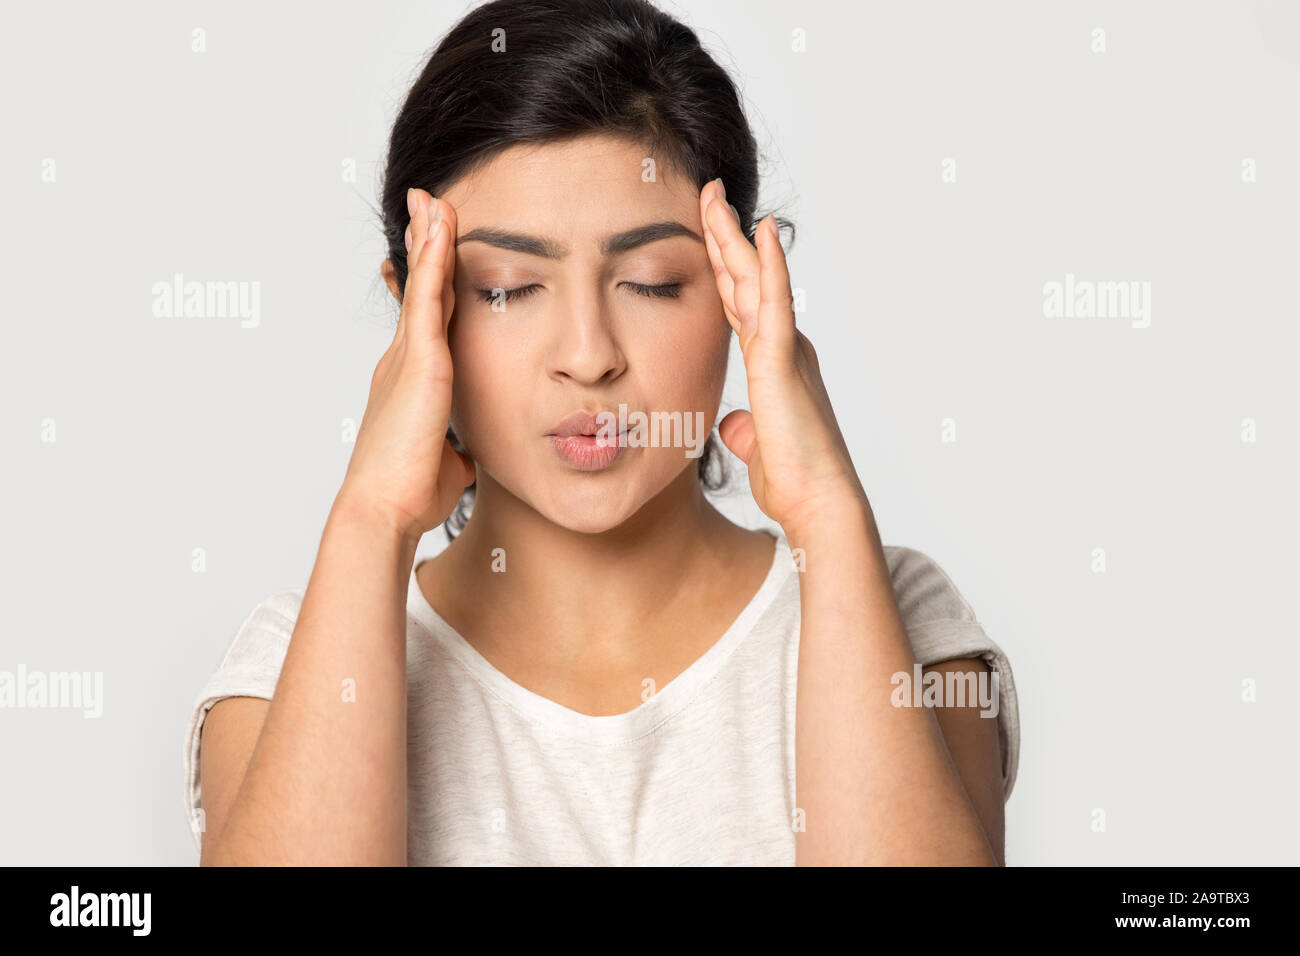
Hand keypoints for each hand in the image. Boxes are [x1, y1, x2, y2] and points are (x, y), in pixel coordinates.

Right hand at [337, 188, 474, 539]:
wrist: (385, 508)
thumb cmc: (409, 494)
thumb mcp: (445, 464)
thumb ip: (456, 450)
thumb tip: (466, 458)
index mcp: (410, 383)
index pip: (424, 322)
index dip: (426, 284)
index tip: (426, 253)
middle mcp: (402, 362)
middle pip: (419, 290)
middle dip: (422, 247)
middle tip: (425, 206)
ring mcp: (407, 358)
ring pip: (422, 284)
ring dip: (428, 239)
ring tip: (432, 199)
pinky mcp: (420, 362)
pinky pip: (428, 298)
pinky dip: (434, 259)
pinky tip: (440, 227)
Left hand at [700, 179, 868, 534]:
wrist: (819, 503)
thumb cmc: (794, 482)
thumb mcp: (758, 447)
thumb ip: (744, 430)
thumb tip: (733, 427)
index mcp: (774, 363)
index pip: (739, 304)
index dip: (723, 268)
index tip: (706, 234)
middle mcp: (783, 346)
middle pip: (744, 280)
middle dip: (723, 236)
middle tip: (707, 193)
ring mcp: (785, 349)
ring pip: (754, 279)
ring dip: (734, 235)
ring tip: (716, 195)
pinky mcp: (782, 360)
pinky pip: (774, 302)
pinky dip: (769, 264)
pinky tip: (761, 229)